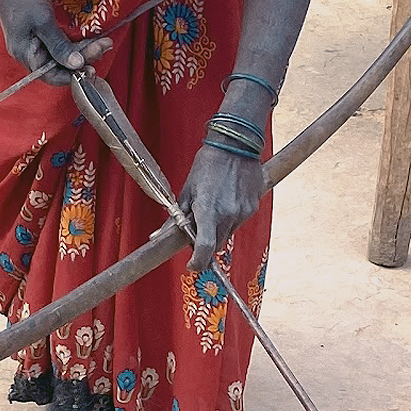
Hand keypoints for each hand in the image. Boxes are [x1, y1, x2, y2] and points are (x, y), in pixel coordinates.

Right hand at [0, 0, 110, 85]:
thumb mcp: (43, 22)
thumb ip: (60, 46)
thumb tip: (77, 65)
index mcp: (26, 54)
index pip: (52, 76)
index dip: (73, 75)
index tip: (93, 67)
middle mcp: (28, 53)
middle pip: (59, 65)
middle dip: (83, 58)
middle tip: (105, 46)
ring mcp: (33, 43)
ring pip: (60, 55)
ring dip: (81, 50)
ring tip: (103, 42)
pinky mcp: (37, 33)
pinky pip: (57, 44)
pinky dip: (72, 43)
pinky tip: (88, 38)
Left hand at [177, 143, 265, 272]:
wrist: (236, 145)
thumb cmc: (207, 165)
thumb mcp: (187, 190)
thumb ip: (175, 217)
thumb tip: (157, 237)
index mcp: (208, 211)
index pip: (204, 249)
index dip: (197, 262)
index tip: (192, 265)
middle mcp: (228, 215)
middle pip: (217, 245)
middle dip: (206, 243)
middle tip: (199, 228)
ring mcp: (243, 212)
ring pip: (228, 233)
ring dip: (219, 228)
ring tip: (215, 204)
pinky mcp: (253, 207)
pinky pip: (240, 221)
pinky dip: (232, 217)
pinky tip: (228, 197)